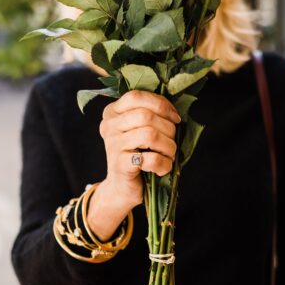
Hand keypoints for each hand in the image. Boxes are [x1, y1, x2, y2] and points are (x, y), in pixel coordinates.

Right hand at [98, 89, 181, 207]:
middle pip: (146, 115)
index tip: (175, 119)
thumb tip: (175, 112)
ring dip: (168, 146)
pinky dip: (163, 164)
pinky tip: (161, 169)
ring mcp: (113, 145)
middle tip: (172, 142)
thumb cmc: (137, 156)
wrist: (122, 188)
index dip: (161, 104)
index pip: (136, 96)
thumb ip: (151, 115)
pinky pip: (150, 158)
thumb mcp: (140, 130)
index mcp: (112, 112)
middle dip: (168, 129)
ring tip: (169, 156)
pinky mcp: (120, 165)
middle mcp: (109, 126)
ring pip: (150, 134)